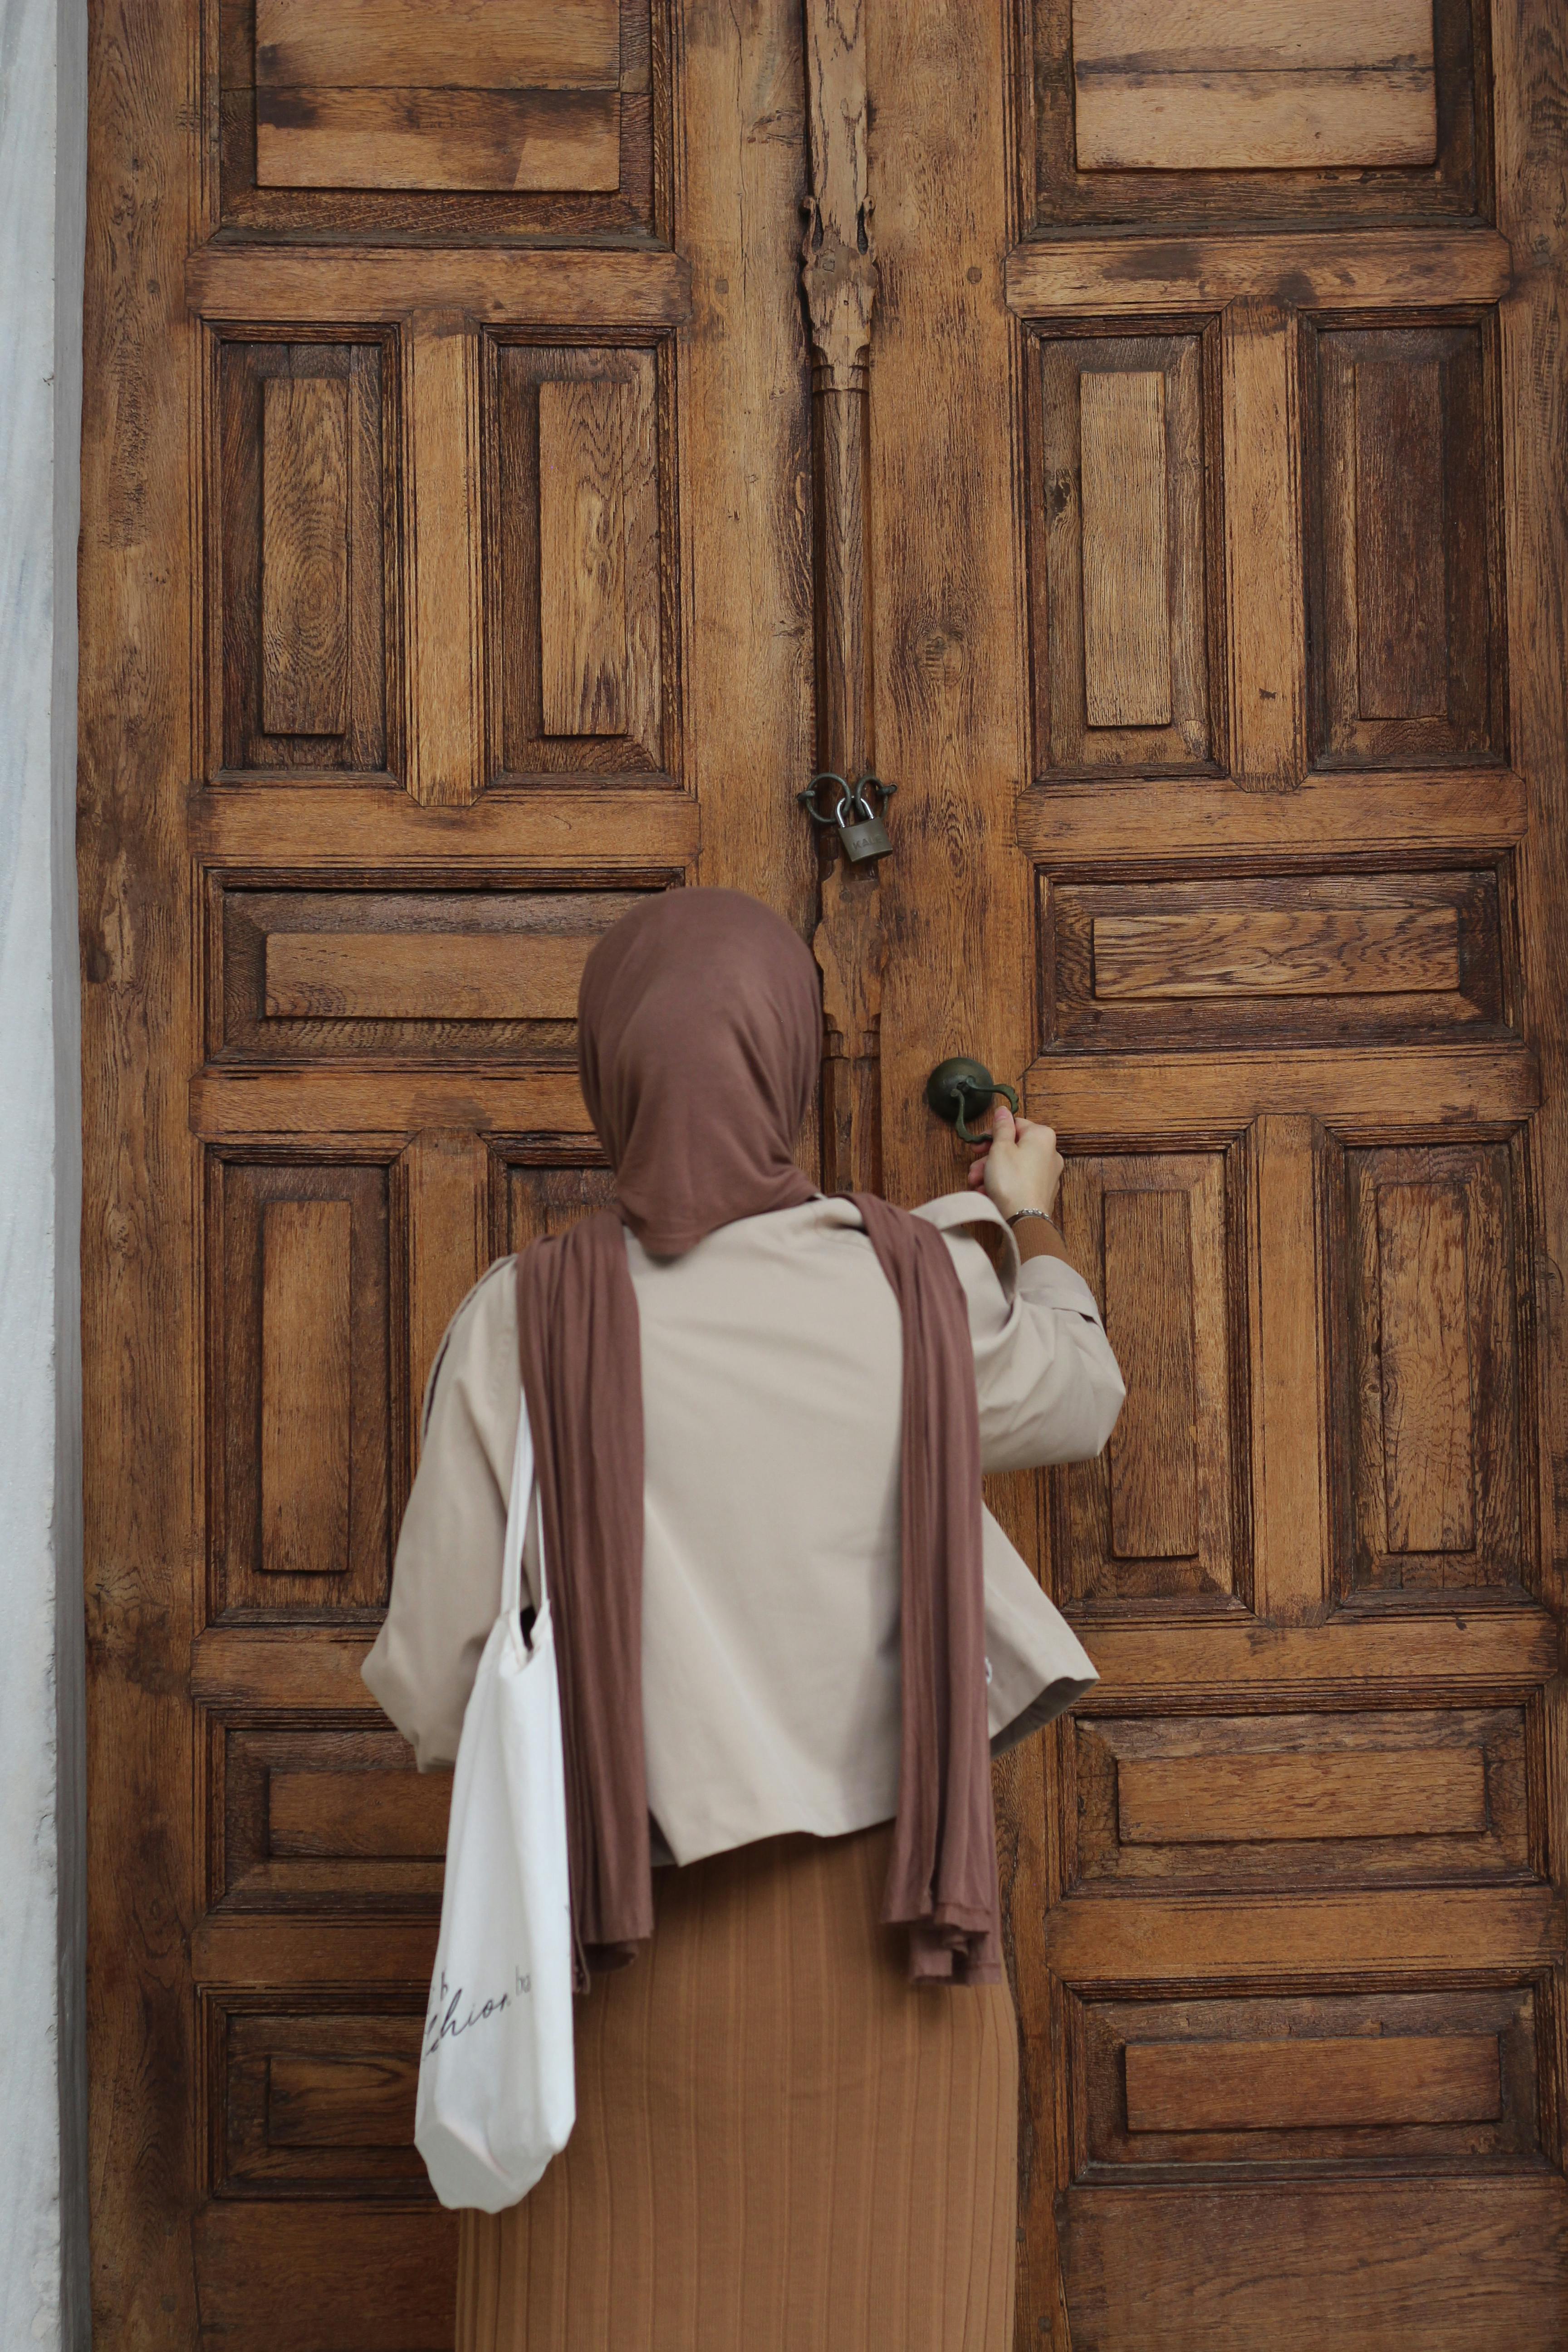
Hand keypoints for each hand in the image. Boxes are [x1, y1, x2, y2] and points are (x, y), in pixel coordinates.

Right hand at [966, 1100, 1063, 1219]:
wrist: (1024, 1219)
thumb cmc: (1011, 1180)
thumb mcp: (1000, 1148)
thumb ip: (1001, 1127)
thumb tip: (1003, 1110)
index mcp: (1042, 1136)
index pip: (1015, 1124)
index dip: (993, 1133)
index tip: (978, 1144)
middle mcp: (1050, 1152)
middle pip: (1013, 1148)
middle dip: (989, 1158)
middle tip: (974, 1168)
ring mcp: (1048, 1173)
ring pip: (1014, 1166)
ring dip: (992, 1173)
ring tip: (976, 1184)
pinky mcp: (1043, 1191)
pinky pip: (1019, 1181)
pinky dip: (1003, 1184)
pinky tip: (987, 1193)